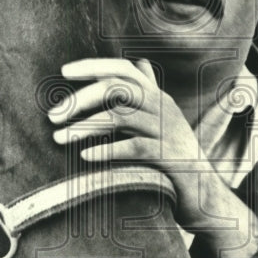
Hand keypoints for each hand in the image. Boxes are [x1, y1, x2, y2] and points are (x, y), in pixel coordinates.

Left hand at [50, 57, 257, 257]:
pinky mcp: (169, 156)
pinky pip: (134, 147)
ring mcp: (167, 130)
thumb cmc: (173, 157)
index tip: (62, 72)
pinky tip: (85, 158)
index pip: (123, 68)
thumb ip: (146, 94)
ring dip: (85, 127)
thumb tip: (139, 62)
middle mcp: (163, 107)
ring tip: (59, 139)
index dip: (93, 66)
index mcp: (156, 96)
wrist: (205, 194)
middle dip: (80, 100)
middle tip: (52, 117)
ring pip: (121, 116)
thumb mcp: (161, 121)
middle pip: (117, 88)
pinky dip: (107, 151)